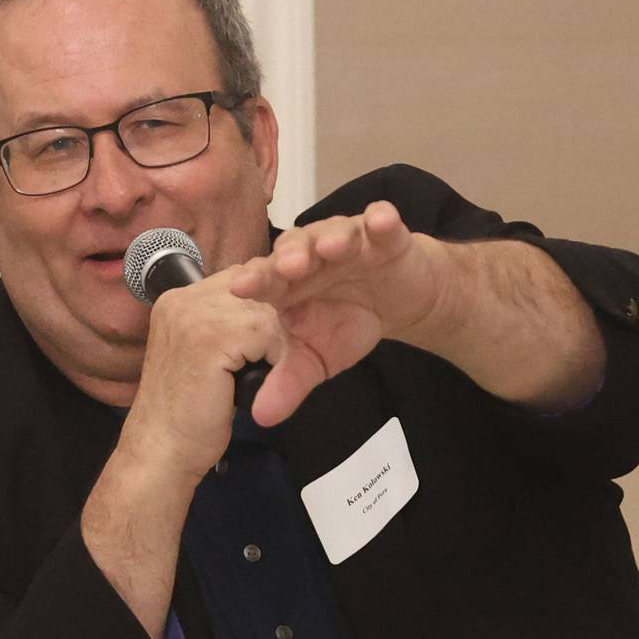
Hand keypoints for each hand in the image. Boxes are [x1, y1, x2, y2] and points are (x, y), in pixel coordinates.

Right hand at [118, 269, 285, 482]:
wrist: (162, 451)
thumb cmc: (186, 414)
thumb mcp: (202, 356)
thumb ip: (223, 325)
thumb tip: (266, 308)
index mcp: (177, 302)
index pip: (240, 279)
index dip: (257, 312)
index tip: (252, 349)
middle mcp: (181, 300)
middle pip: (258, 290)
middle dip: (268, 329)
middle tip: (250, 367)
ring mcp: (193, 315)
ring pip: (266, 312)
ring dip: (270, 348)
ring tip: (244, 377)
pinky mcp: (210, 337)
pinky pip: (267, 333)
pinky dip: (270, 360)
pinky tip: (247, 383)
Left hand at [229, 201, 443, 425]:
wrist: (397, 301)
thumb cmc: (347, 322)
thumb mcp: (317, 360)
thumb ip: (289, 383)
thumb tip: (261, 418)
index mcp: (287, 283)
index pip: (265, 279)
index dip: (254, 281)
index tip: (240, 288)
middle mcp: (312, 255)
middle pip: (295, 249)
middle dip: (291, 256)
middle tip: (287, 267)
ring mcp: (348, 241)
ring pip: (335, 232)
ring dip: (332, 237)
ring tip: (332, 248)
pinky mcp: (385, 236)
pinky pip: (382, 223)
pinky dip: (382, 220)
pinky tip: (381, 221)